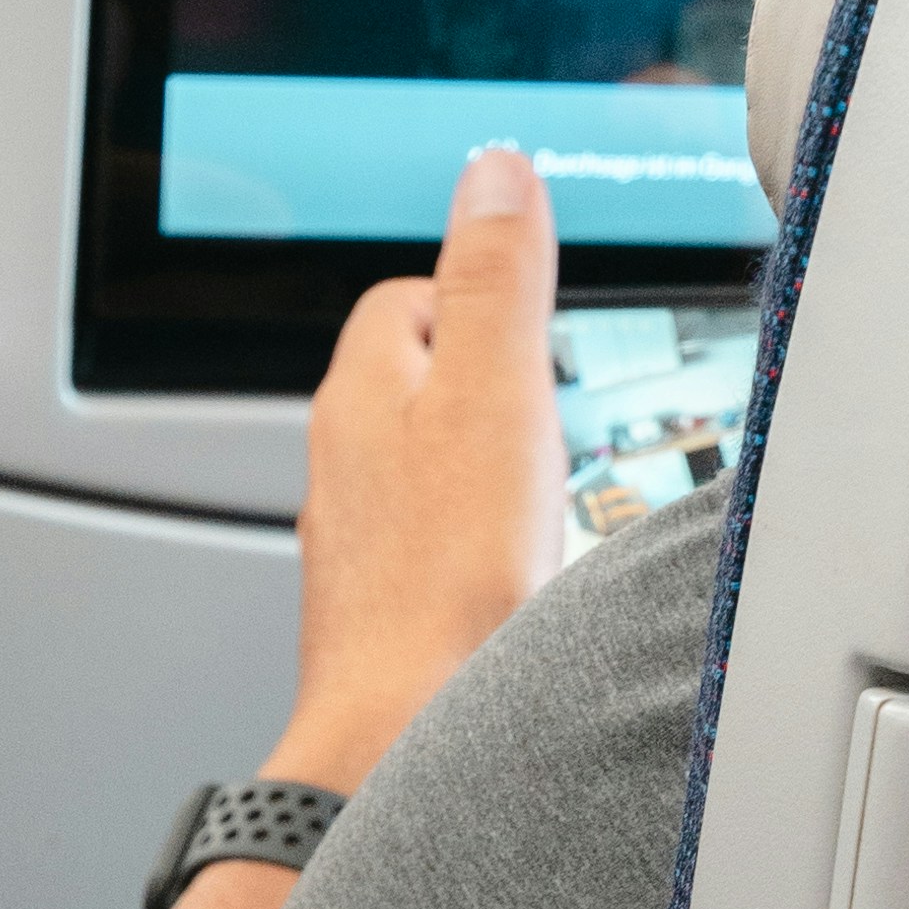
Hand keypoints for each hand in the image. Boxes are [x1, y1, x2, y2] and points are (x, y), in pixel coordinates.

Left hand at [279, 145, 562, 786]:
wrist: (406, 736)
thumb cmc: (447, 581)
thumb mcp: (495, 391)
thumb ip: (496, 277)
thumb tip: (494, 172)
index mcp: (365, 388)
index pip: (413, 292)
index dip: (485, 294)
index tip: (542, 324)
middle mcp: (347, 459)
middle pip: (427, 379)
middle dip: (497, 385)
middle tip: (560, 414)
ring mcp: (363, 538)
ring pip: (434, 466)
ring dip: (495, 468)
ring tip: (550, 497)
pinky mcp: (389, 609)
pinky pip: (444, 544)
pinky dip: (489, 544)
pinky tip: (526, 577)